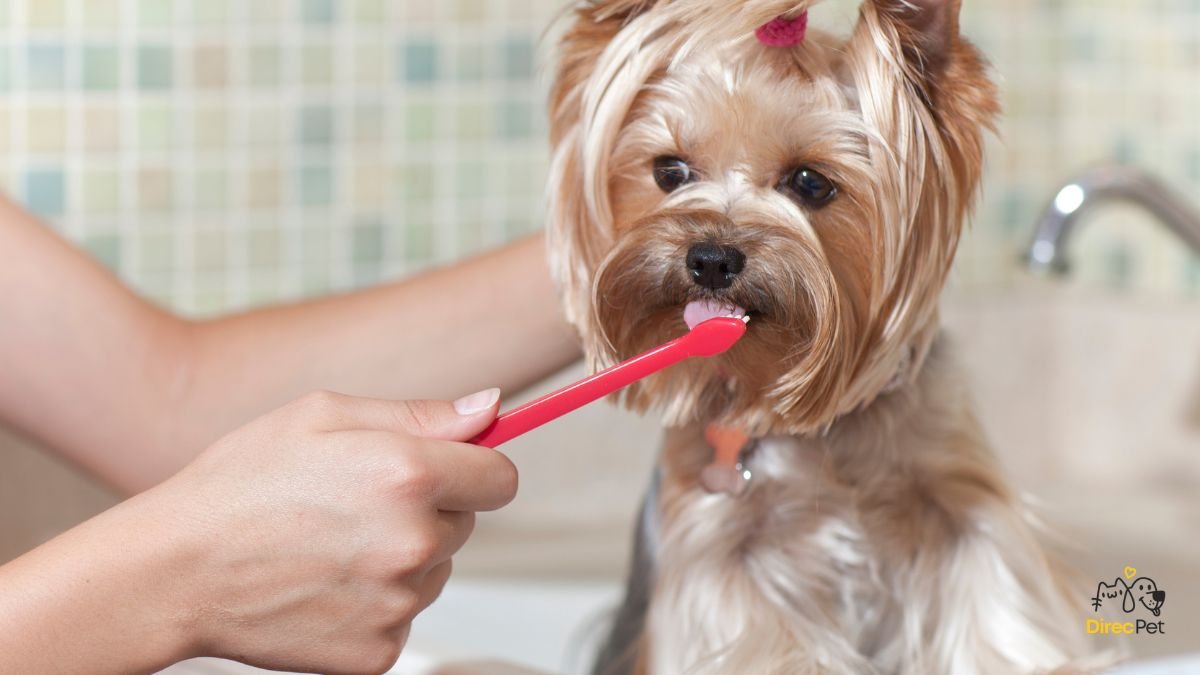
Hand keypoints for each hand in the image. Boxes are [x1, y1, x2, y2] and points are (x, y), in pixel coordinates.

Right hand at [149, 388, 512, 673]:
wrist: (175, 570)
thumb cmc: (241, 484)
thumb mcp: (325, 415)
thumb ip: (422, 414)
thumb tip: (489, 408)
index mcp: (407, 473)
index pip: (501, 478)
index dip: (478, 469)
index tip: (455, 469)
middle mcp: (412, 541)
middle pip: (468, 524)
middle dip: (431, 509)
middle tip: (360, 503)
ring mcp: (397, 602)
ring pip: (436, 570)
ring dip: (405, 557)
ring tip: (334, 542)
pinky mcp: (378, 651)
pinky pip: (404, 614)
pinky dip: (377, 602)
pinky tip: (326, 581)